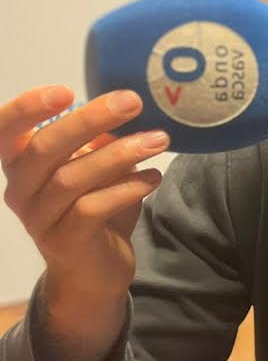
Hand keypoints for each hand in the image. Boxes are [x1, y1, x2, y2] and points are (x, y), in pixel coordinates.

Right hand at [1, 85, 167, 360]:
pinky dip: (126, 188)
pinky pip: (92, 209)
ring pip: (72, 178)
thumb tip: (127, 101)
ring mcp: (38, 218)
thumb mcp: (95, 167)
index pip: (5, 130)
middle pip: (46, 147)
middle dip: (91, 120)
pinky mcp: (64, 242)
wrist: (93, 270)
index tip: (65, 90)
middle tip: (133, 101)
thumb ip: (100, 138)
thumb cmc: (92, 207)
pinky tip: (154, 177)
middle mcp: (20, 189)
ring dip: (120, 154)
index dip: (27, 108)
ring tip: (159, 140)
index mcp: (20, 163)